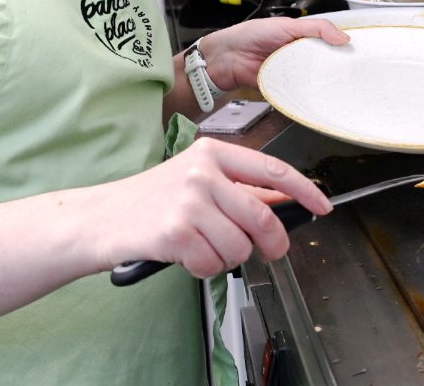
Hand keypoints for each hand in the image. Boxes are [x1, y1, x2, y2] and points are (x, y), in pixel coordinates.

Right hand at [95, 138, 331, 277]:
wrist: (101, 218)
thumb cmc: (150, 200)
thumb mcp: (195, 180)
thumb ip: (237, 189)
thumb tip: (283, 203)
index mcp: (212, 153)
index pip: (272, 170)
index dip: (304, 190)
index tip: (322, 205)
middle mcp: (202, 172)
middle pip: (262, 217)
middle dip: (273, 243)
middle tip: (269, 251)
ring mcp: (189, 201)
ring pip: (240, 246)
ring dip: (228, 258)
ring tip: (204, 246)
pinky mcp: (176, 231)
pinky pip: (213, 264)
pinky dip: (204, 269)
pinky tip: (186, 255)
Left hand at [200, 17, 350, 91]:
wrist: (227, 57)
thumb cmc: (252, 35)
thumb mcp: (288, 25)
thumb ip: (316, 28)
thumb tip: (343, 37)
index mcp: (301, 38)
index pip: (327, 43)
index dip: (342, 48)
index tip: (359, 54)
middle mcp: (298, 56)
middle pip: (323, 64)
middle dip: (336, 69)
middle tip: (353, 73)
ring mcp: (291, 73)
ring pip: (313, 79)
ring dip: (323, 83)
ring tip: (341, 86)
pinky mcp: (283, 88)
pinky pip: (299, 92)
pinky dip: (307, 94)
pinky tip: (318, 96)